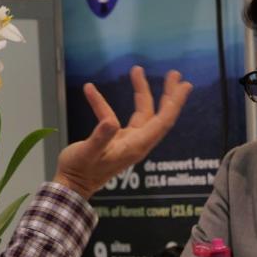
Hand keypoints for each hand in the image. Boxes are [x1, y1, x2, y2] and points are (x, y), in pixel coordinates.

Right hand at [53, 66, 191, 198]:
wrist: (71, 185)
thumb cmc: (79, 171)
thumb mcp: (87, 153)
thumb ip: (100, 138)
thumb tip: (110, 121)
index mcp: (136, 146)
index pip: (162, 122)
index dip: (175, 103)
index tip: (185, 85)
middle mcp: (137, 143)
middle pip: (158, 115)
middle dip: (167, 94)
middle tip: (175, 74)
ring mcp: (127, 141)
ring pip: (141, 113)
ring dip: (141, 92)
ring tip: (137, 71)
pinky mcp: (115, 139)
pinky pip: (114, 116)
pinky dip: (102, 104)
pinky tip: (89, 89)